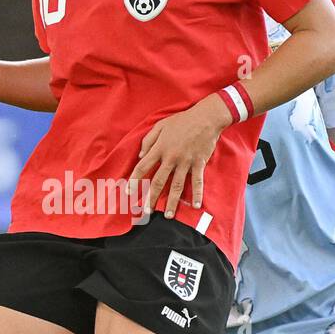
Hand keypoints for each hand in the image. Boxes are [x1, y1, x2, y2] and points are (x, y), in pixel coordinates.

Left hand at [129, 93, 232, 217]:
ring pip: (177, 185)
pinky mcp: (198, 163)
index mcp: (160, 148)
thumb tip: (140, 156)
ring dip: (172, 202)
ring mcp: (186, 162)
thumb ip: (148, 140)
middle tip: (146, 211)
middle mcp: (171, 158)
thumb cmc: (182, 120)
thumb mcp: (160, 125)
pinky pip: (197, 181)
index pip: (143, 167)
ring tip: (168, 215)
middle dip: (151, 197)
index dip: (135, 180)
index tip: (129, 192)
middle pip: (158, 181)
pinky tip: (195, 205)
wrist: (206, 118)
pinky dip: (197, 194)